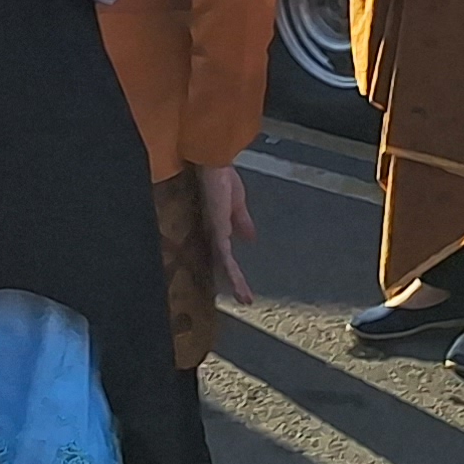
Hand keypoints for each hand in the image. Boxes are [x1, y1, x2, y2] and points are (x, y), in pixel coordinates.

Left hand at [196, 161, 256, 303]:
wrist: (213, 163)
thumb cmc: (221, 177)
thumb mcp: (237, 203)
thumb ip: (241, 221)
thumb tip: (250, 238)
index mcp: (218, 226)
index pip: (225, 253)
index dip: (231, 269)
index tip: (240, 284)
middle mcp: (214, 232)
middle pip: (223, 262)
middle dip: (232, 281)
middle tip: (243, 300)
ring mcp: (214, 232)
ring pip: (224, 263)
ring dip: (235, 281)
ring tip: (245, 298)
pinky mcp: (218, 229)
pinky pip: (226, 255)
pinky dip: (233, 270)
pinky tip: (238, 283)